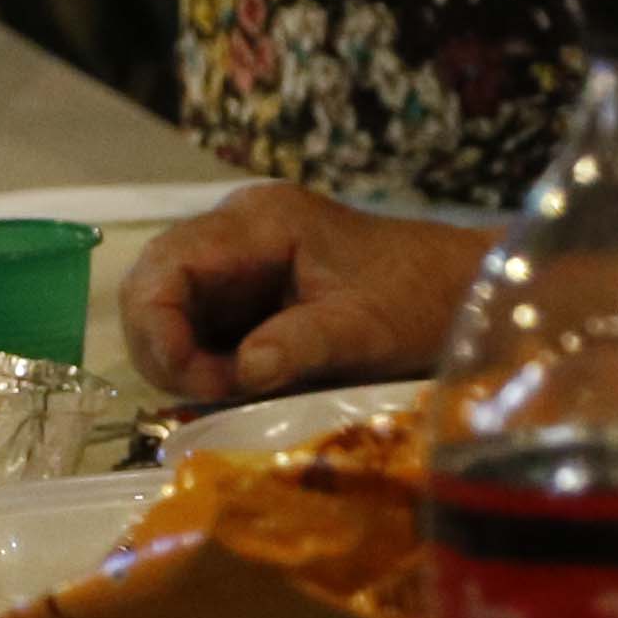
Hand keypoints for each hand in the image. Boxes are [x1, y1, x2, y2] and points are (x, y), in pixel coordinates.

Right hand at [121, 183, 488, 401]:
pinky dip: (202, 361)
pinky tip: (235, 386)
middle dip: (164, 347)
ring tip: (228, 392)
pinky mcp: (248, 289)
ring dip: (180, 359)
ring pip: (167, 307)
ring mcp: (240, 258)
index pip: (167, 265)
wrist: (464, 288)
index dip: (161, 328)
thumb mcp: (365, 329)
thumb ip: (300, 345)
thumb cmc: (422, 300)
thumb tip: (243, 373)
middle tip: (209, 395)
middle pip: (152, 284)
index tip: (198, 384)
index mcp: (260, 222)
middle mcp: (237, 230)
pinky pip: (197, 323)